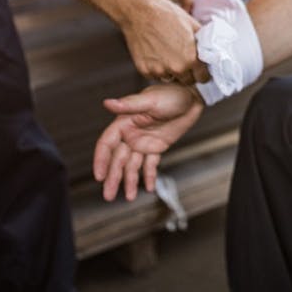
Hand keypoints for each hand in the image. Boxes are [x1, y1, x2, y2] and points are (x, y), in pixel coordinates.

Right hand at [93, 84, 203, 200]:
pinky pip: (150, 164)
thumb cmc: (171, 95)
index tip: (99, 176)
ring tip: (130, 197)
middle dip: (113, 178)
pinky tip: (148, 188)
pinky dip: (149, 176)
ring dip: (130, 181)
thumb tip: (107, 103)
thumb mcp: (151, 100)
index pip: (107, 144)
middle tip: (108, 196)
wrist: (193, 98)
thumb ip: (129, 105)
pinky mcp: (157, 147)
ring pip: (132, 165)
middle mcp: (131, 134)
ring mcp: (144, 142)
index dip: (101, 160)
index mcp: (124, 122)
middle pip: (118, 159)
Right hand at [119, 0, 208, 83]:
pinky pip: (155, 76)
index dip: (203, 73)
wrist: (140, 12)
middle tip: (184, 60)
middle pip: (188, 81)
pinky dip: (157, 69)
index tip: (200, 69)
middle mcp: (176, 68)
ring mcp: (159, 71)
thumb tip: (213, 51)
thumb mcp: (193, 25)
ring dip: (172, 72)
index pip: (203, 77)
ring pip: (171, 79)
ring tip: (168, 55)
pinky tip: (156, 54)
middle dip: (188, 73)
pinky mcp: (145, 70)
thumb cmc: (168, 15)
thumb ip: (204, 42)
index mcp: (191, 58)